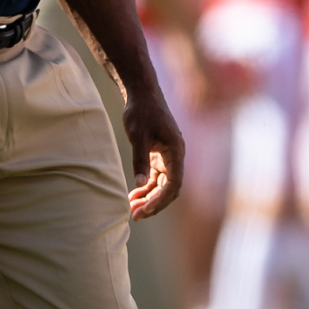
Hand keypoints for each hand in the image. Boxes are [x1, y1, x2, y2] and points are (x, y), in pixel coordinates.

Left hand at [123, 84, 184, 219]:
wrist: (142, 92)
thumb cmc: (141, 111)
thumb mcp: (138, 136)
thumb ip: (140, 160)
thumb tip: (140, 184)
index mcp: (176, 151)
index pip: (173, 184)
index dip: (160, 200)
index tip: (144, 210)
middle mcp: (176, 156)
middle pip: (169, 189)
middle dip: (154, 204)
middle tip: (135, 216)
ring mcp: (168, 157)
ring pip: (162, 185)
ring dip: (149, 198)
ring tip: (132, 209)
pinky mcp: (160, 155)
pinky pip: (156, 177)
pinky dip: (146, 187)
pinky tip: (133, 195)